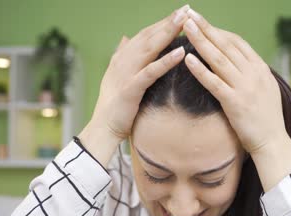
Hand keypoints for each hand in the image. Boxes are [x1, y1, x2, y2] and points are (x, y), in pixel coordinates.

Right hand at [79, 5, 189, 164]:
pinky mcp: (131, 88)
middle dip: (168, 21)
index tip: (180, 12)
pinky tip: (180, 52)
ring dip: (167, 33)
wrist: (104, 127)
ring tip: (184, 21)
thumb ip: (122, 55)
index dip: (162, 22)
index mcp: (123, 57)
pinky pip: (151, 72)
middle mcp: (124, 60)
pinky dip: (165, 61)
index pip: (146, 34)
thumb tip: (125, 38)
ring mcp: (126, 73)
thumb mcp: (117, 75)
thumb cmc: (115, 104)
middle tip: (186, 9)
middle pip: (149, 36)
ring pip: (150, 48)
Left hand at [182, 8, 287, 154]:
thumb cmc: (267, 118)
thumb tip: (240, 62)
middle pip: (226, 45)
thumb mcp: (265, 89)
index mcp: (260, 69)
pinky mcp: (234, 103)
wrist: (273, 142)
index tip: (203, 23)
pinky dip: (200, 69)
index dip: (219, 31)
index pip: (237, 42)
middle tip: (189, 14)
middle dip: (206, 28)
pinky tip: (187, 59)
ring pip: (218, 59)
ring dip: (201, 41)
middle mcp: (253, 74)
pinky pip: (214, 82)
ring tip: (185, 27)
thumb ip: (253, 74)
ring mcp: (244, 87)